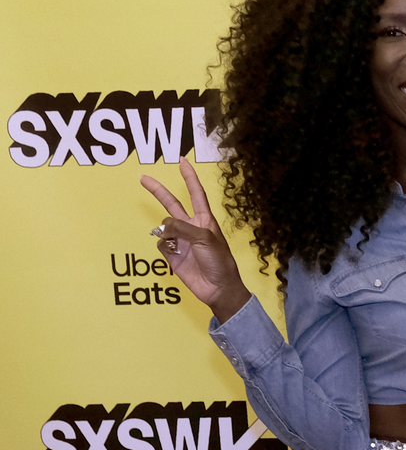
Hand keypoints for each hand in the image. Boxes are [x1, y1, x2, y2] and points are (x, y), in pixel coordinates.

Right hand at [140, 158, 251, 323]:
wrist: (217, 288)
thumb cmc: (218, 261)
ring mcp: (180, 240)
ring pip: (163, 227)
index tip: (182, 161)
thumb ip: (181, 227)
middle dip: (158, 191)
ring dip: (167, 233)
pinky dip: (165, 248)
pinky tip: (177, 256)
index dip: (189, 177)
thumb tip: (162, 227)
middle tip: (142, 178)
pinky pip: (160, 244)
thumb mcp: (204, 238)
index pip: (195, 193)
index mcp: (204, 219)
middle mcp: (191, 227)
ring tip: (181, 247)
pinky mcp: (172, 255)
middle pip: (171, 204)